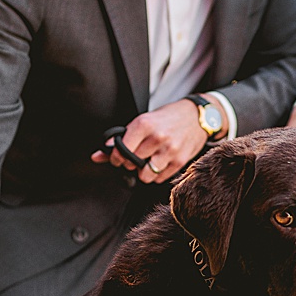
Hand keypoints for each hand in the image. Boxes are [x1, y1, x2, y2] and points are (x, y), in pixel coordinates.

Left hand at [90, 98, 206, 183]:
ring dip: (142, 172)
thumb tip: (96, 156)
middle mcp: (157, 137)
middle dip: (129, 163)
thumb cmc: (168, 118)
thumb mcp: (143, 121)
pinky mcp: (179, 161)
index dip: (116, 157)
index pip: (120, 150)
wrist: (198, 116)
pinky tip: (158, 163)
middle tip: (134, 156)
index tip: (118, 157)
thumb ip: (120, 139)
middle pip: (131, 164)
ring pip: (144, 176)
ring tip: (146, 161)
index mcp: (144, 125)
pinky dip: (156, 174)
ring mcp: (169, 150)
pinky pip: (159, 178)